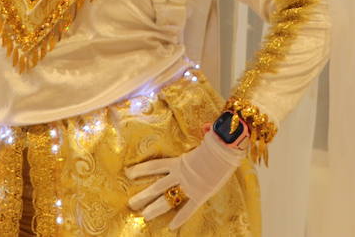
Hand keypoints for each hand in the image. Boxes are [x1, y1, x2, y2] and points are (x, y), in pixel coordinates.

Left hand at [125, 129, 244, 228]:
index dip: (141, 170)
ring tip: (145, 216)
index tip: (128, 173)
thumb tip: (206, 127)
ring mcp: (189, 186)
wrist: (226, 151)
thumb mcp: (205, 138)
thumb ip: (202, 133)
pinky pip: (188, 209)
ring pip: (167, 200)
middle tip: (131, 204)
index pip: (155, 166)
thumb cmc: (218, 142)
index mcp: (179, 162)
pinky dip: (180, 218)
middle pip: (156, 187)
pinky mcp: (200, 195)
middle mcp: (180, 175)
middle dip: (143, 196)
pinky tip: (172, 227)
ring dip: (155, 208)